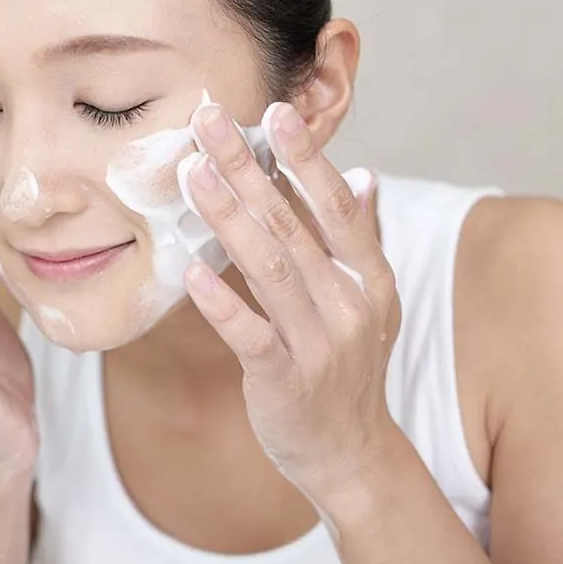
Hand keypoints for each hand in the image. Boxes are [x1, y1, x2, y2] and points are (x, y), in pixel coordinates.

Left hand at [184, 102, 402, 502]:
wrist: (348, 451)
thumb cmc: (345, 365)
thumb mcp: (368, 302)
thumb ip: (361, 240)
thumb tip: (365, 174)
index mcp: (371, 280)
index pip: (337, 207)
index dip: (306, 159)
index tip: (274, 112)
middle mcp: (352, 306)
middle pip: (293, 226)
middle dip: (248, 170)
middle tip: (209, 122)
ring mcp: (320, 346)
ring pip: (271, 270)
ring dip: (229, 218)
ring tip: (193, 174)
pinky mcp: (285, 381)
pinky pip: (251, 335)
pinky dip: (222, 303)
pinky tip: (192, 270)